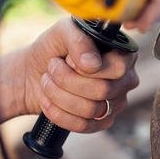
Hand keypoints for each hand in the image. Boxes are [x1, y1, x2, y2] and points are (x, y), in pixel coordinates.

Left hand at [23, 18, 138, 131]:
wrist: (33, 72)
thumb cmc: (53, 49)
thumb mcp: (63, 32)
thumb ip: (79, 40)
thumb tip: (92, 64)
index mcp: (124, 55)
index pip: (117, 68)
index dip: (87, 68)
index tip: (68, 59)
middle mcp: (126, 79)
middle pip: (103, 90)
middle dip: (67, 80)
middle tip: (52, 68)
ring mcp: (117, 103)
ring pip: (91, 109)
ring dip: (59, 95)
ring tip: (47, 82)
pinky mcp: (103, 122)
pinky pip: (83, 126)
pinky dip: (58, 114)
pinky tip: (48, 101)